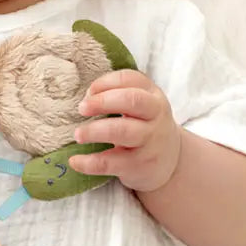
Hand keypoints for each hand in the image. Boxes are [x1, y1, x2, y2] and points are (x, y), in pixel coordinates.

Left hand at [67, 69, 181, 192]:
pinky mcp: (139, 166)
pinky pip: (111, 163)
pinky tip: (75, 161)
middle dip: (102, 101)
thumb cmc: (145, 126)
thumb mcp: (142, 106)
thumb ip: (119, 95)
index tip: (88, 93)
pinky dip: (89, 163)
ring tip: (78, 135)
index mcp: (153, 96)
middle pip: (132, 100)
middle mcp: (155, 116)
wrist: (170, 161)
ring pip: (122, 131)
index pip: (130, 79)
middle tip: (81, 109)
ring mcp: (150, 142)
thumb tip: (86, 98)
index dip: (105, 82)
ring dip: (95, 131)